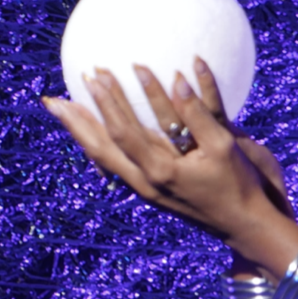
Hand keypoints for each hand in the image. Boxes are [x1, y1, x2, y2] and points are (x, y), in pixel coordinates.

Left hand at [42, 57, 297, 275]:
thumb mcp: (223, 146)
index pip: (122, 132)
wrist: (243, 225)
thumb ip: (198, 114)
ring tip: (64, 113)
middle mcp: (144, 183)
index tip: (96, 73)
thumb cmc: (238, 184)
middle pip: (98, 149)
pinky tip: (92, 136)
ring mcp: (144, 189)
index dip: (108, 101)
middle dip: (77, 122)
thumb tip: (177, 81)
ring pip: (102, 160)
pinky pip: (114, 167)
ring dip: (81, 135)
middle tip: (54, 98)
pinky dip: (98, 149)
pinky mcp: (148, 192)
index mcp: (159, 171)